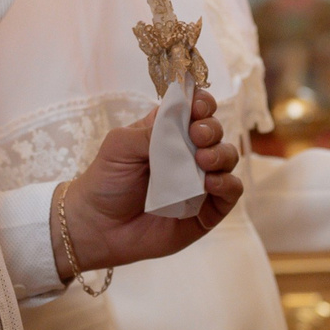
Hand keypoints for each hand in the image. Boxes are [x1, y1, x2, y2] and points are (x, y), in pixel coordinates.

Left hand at [59, 88, 241, 274]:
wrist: (98, 227)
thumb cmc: (106, 181)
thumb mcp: (120, 145)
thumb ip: (152, 131)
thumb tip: (183, 121)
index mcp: (168, 133)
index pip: (196, 109)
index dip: (202, 103)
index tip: (198, 106)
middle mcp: (188, 154)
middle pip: (216, 131)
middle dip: (212, 128)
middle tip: (197, 136)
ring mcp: (199, 182)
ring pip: (228, 159)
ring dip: (221, 154)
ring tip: (202, 160)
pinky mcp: (206, 211)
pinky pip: (231, 193)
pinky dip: (227, 184)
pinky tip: (210, 183)